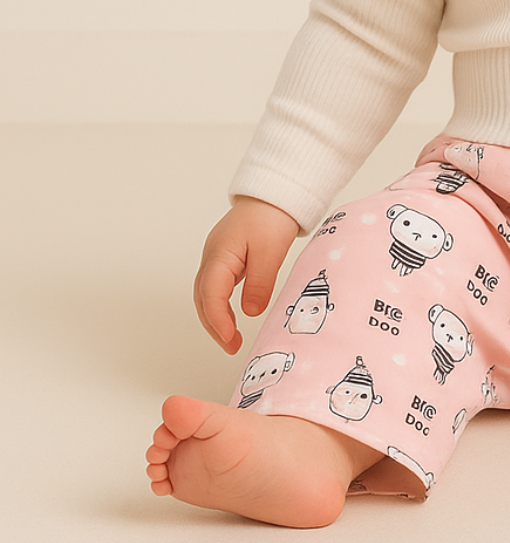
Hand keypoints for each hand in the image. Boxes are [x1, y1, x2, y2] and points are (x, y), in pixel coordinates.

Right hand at [193, 196, 299, 354]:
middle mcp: (212, 257)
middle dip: (214, 326)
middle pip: (203, 298)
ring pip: (206, 294)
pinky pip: (215, 287)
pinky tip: (233, 317)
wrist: (273, 195)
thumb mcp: (270, 251)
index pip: (211, 294)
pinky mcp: (224, 258)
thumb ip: (259, 282)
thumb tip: (250, 313)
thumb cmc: (271, 217)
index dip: (218, 320)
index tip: (231, 340)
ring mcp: (216, 257)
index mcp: (220, 254)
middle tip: (231, 347)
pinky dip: (220, 306)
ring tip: (231, 339)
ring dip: (215, 318)